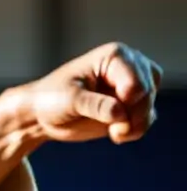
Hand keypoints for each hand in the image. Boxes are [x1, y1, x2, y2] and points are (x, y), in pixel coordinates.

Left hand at [20, 42, 161, 144]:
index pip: (137, 81)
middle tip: (113, 130)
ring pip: (149, 107)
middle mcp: (128, 67)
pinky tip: (115, 135)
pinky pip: (146, 119)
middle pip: (148, 94)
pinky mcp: (128, 105)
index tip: (110, 113)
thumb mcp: (69, 100)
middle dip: (133, 115)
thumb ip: (95, 105)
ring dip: (135, 125)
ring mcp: (130, 86)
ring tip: (114, 133)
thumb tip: (119, 113)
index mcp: (114, 56)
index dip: (127, 102)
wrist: (42, 115)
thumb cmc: (51, 99)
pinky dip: (135, 130)